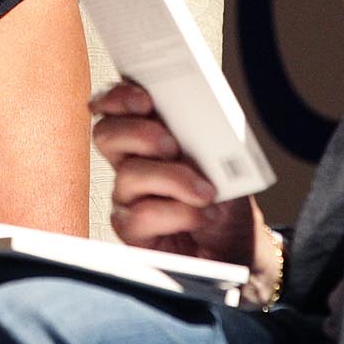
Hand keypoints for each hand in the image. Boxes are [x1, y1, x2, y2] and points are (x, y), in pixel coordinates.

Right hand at [90, 81, 268, 274]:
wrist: (237, 246)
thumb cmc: (227, 198)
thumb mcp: (224, 159)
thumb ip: (203, 135)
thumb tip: (195, 121)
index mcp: (149, 133)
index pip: (116, 105)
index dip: (120, 97)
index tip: (144, 99)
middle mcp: (131, 161)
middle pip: (107, 134)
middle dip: (138, 132)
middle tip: (171, 144)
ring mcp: (127, 196)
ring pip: (128, 175)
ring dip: (172, 178)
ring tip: (205, 191)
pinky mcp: (131, 229)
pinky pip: (141, 215)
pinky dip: (177, 214)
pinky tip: (201, 215)